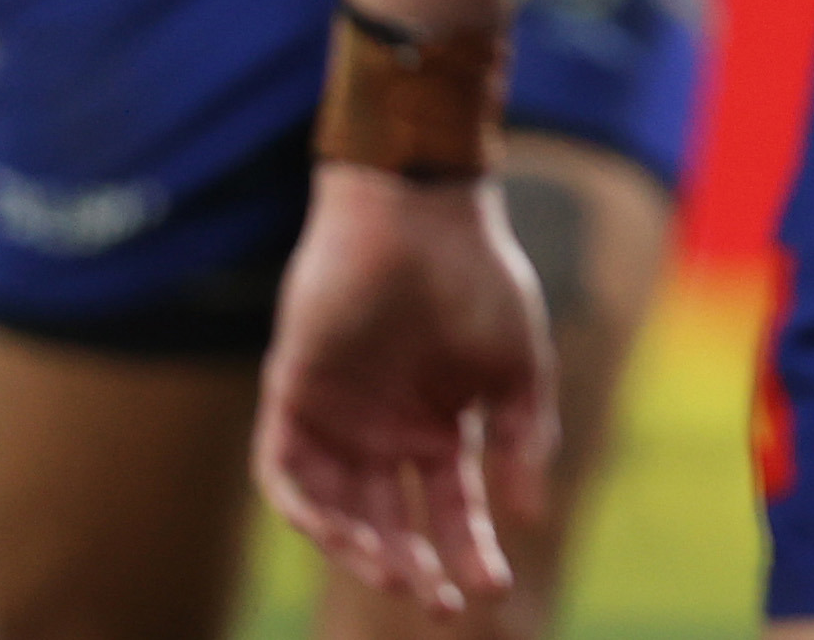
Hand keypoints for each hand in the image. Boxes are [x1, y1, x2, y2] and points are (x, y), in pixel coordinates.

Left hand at [254, 166, 556, 615]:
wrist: (421, 212)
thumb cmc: (479, 276)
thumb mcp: (518, 365)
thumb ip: (521, 438)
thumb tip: (529, 516)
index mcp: (439, 426)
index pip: (451, 507)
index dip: (469, 550)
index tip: (490, 589)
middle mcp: (384, 431)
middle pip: (391, 520)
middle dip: (414, 566)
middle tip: (438, 601)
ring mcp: (336, 417)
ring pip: (337, 509)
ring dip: (362, 549)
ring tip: (397, 573)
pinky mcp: (292, 395)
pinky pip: (284, 473)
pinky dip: (307, 509)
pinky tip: (340, 533)